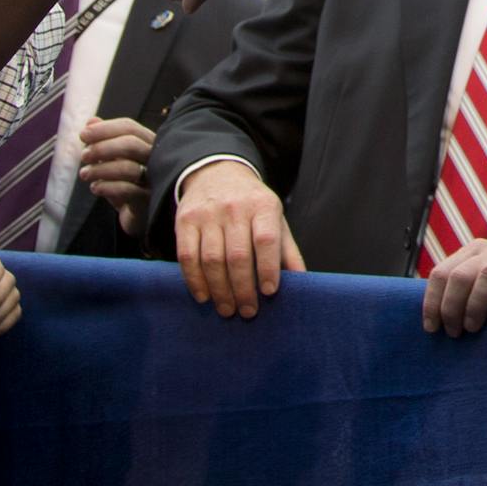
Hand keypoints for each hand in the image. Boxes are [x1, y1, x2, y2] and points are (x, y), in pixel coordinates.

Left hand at [78, 117, 155, 235]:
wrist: (137, 216)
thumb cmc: (126, 182)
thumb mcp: (112, 159)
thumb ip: (103, 139)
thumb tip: (91, 121)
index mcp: (148, 142)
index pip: (129, 127)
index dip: (104, 128)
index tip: (83, 135)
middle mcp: (155, 158)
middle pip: (131, 143)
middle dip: (102, 147)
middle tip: (83, 156)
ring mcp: (154, 180)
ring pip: (128, 168)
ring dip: (100, 169)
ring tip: (84, 174)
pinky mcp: (148, 201)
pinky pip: (127, 190)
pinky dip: (107, 187)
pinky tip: (95, 188)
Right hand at [174, 160, 304, 318]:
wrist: (217, 173)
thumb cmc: (252, 205)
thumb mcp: (275, 218)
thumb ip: (287, 250)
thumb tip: (301, 282)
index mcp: (262, 206)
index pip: (265, 240)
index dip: (267, 268)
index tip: (268, 292)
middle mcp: (234, 207)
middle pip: (237, 255)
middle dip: (243, 289)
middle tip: (248, 312)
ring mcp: (207, 213)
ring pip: (212, 259)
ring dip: (220, 290)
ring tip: (228, 309)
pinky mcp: (185, 220)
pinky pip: (187, 256)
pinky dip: (194, 280)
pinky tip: (204, 296)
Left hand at [421, 241, 486, 337]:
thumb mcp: (484, 283)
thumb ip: (464, 290)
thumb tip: (434, 320)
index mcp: (471, 253)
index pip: (441, 273)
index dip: (432, 302)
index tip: (432, 328)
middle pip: (460, 276)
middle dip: (451, 307)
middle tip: (455, 332)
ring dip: (475, 304)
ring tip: (473, 328)